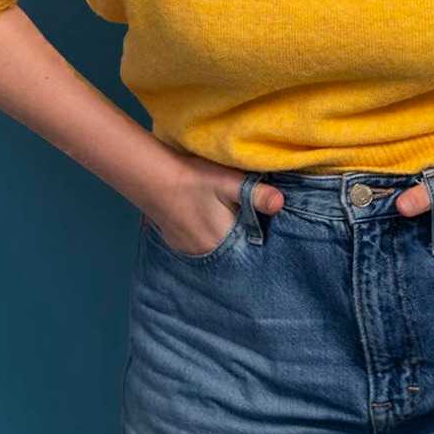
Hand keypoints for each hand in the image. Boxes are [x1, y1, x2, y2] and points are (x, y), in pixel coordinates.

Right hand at [144, 151, 284, 256]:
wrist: (152, 178)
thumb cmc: (194, 179)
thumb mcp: (229, 182)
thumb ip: (256, 194)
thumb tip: (281, 203)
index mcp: (224, 242)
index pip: (250, 248)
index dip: (259, 237)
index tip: (262, 225)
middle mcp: (207, 255)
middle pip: (233, 250)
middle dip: (242, 239)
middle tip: (244, 219)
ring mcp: (189, 253)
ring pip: (216, 251)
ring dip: (223, 240)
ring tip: (223, 220)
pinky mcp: (177, 246)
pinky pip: (200, 248)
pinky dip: (206, 238)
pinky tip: (204, 222)